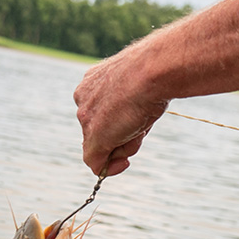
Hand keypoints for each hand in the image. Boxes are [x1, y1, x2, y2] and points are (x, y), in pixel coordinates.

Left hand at [74, 54, 167, 175]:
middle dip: (124, 134)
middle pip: (102, 127)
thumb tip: (132, 124)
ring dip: (124, 145)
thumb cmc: (152, 73)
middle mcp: (86, 96)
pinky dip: (108, 168)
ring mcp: (86, 117)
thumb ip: (131, 103)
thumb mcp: (141, 86)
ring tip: (140, 126)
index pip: (104, 109)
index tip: (136, 124)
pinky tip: (123, 162)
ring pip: (102, 143)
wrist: (151, 70)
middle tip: (141, 125)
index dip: (122, 120)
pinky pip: (94, 161)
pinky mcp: (92, 136)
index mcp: (95, 80)